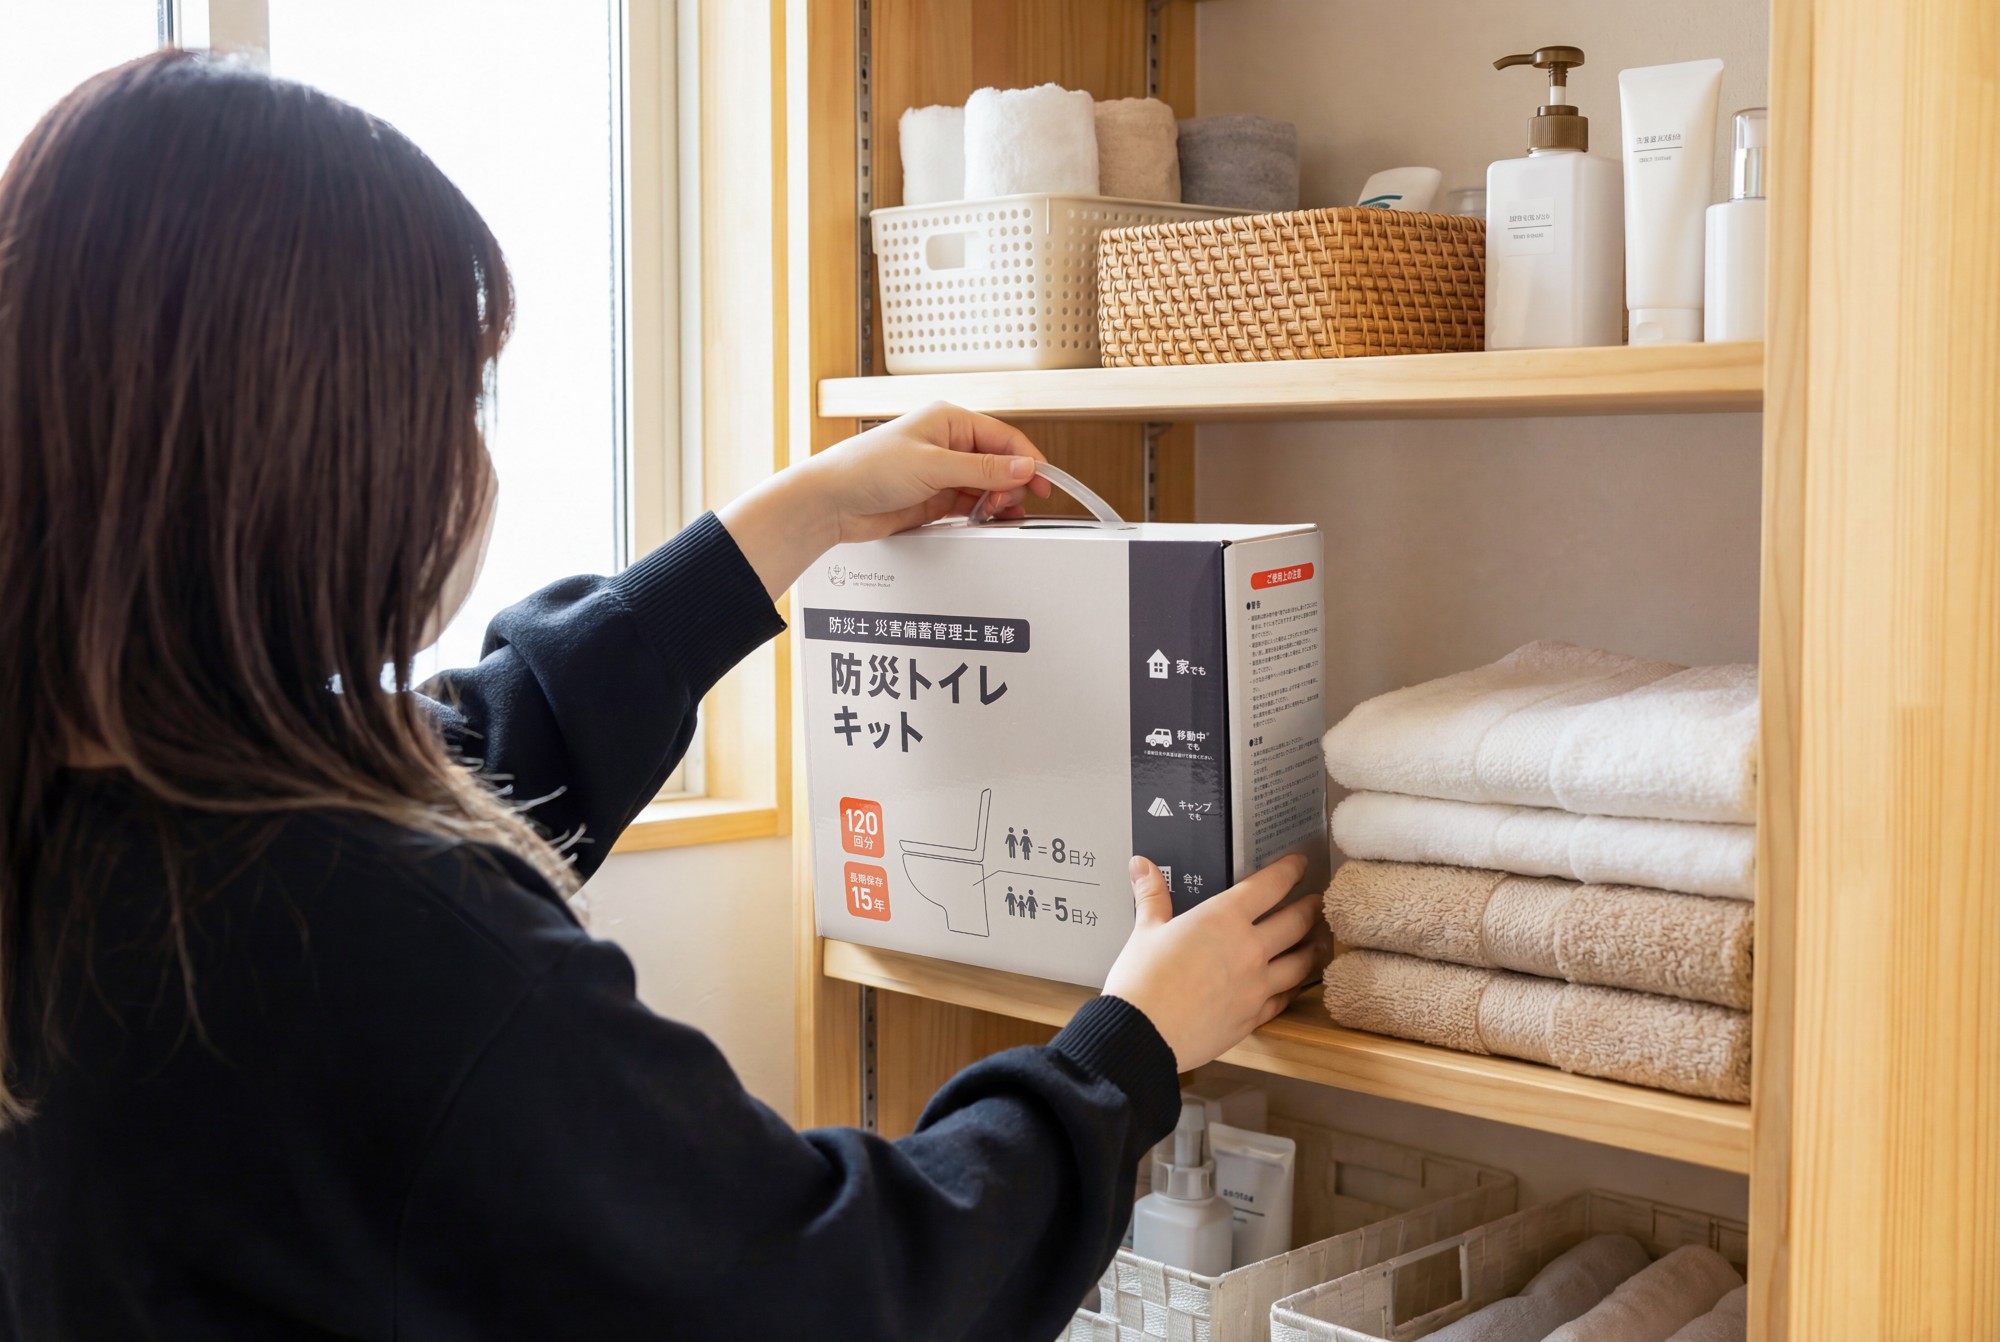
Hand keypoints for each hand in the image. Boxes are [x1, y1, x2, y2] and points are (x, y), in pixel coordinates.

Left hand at [717, 402, 1051, 599]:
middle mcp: (947, 444)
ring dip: (996, 502)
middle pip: (998, 463)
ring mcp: (940, 472)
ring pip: (985, 487)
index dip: (1028, 461)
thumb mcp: (932, 465)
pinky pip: (968, 505)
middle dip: (1010, 485)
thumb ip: (981, 469)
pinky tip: (984, 522)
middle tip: (1010, 504)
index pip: (1003, 438)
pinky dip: (980, 515)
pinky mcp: (932, 499)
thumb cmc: (866, 468)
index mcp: (949, 421)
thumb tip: (1022, 467)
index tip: (1044, 484)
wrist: (831, 502)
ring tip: (997, 515)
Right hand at [1100, 853, 1327, 1071]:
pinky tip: (1296, 984)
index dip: (1290, 870)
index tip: (1299, 864)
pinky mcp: (1253, 1016)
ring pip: (1302, 963)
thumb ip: (1151, 894)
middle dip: (1311, 908)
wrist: (1142, 1035)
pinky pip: (1285, 998)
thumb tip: (1141, 864)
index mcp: (1223, 919)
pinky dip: (1295, 987)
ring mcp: (1256, 986)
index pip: (1270, 885)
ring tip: (1320, 942)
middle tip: (1317, 902)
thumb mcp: (1145, 930)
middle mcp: (1249, 949)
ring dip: (1313, 948)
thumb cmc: (1141, 981)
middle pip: (1297, 922)